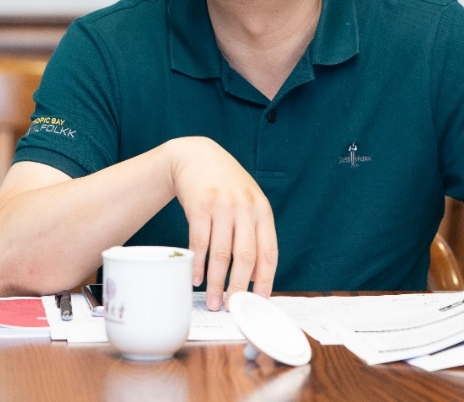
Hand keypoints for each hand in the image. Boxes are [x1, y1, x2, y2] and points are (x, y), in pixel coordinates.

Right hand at [168, 137, 277, 310]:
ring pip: (221, 253)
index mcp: (262, 211)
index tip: (260, 301)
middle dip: (239, 287)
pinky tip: (194, 278)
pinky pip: (199, 242)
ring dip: (215, 282)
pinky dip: (197, 264)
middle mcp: (245, 208)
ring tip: (212, 301)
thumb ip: (253, 233)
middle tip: (232, 307)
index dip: (266, 280)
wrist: (196, 156)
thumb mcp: (247, 202)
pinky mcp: (200, 206)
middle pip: (245, 256)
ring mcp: (222, 206)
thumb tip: (256, 275)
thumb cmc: (225, 185)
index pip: (269, 252)